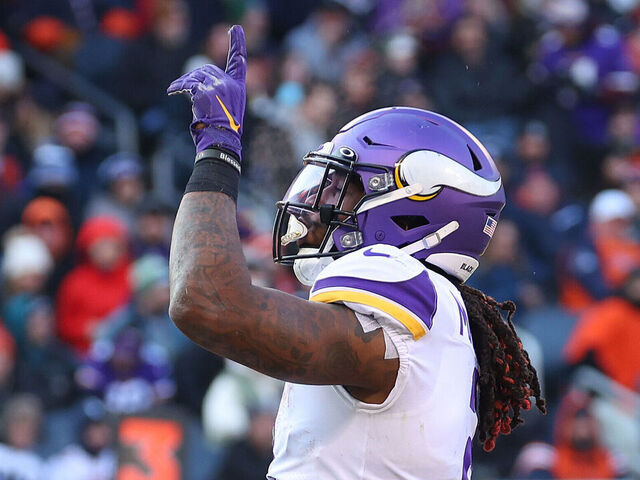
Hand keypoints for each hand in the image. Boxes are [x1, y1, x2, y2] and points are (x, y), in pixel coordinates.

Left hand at [167, 25, 245, 158]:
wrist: (221, 140)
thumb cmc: (222, 131)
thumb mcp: (227, 109)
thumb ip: (218, 93)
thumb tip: (196, 85)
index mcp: (238, 88)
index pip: (239, 62)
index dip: (238, 44)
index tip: (236, 29)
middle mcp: (230, 84)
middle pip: (208, 69)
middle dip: (195, 76)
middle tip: (184, 86)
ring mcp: (217, 86)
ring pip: (196, 75)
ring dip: (185, 82)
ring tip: (175, 89)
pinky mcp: (204, 91)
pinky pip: (188, 84)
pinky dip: (178, 86)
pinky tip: (172, 90)